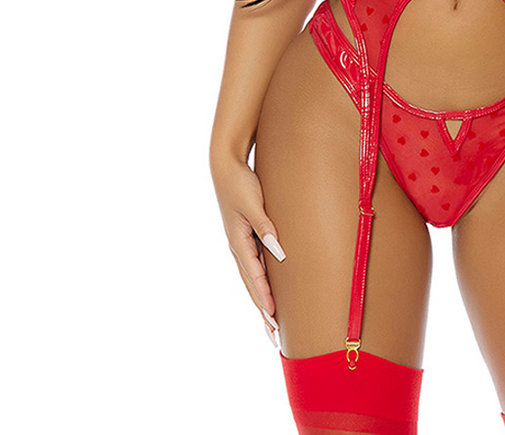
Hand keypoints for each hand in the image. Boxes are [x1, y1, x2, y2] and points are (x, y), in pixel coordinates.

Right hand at [211, 155, 286, 346]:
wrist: (226, 167)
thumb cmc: (240, 184)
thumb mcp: (253, 204)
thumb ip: (266, 226)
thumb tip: (278, 251)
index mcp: (239, 242)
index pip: (254, 276)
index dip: (265, 298)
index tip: (275, 318)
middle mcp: (238, 247)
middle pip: (252, 286)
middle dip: (263, 311)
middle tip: (275, 336)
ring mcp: (241, 244)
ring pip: (253, 280)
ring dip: (262, 302)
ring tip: (272, 324)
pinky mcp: (246, 237)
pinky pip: (255, 267)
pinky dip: (261, 284)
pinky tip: (269, 292)